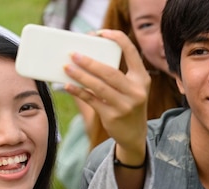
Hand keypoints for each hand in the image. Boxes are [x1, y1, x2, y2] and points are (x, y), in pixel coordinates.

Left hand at [64, 30, 149, 165]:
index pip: (132, 52)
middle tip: (73, 54)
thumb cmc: (127, 105)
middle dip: (89, 62)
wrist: (134, 135)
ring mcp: (125, 104)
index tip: (100, 33)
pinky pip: (91, 100)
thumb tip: (86, 61)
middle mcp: (136, 90)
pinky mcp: (112, 116)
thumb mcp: (130, 89)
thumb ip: (116, 76)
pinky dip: (78, 92)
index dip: (117, 39)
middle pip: (109, 71)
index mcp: (142, 78)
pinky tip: (68, 86)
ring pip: (98, 86)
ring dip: (80, 76)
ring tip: (66, 68)